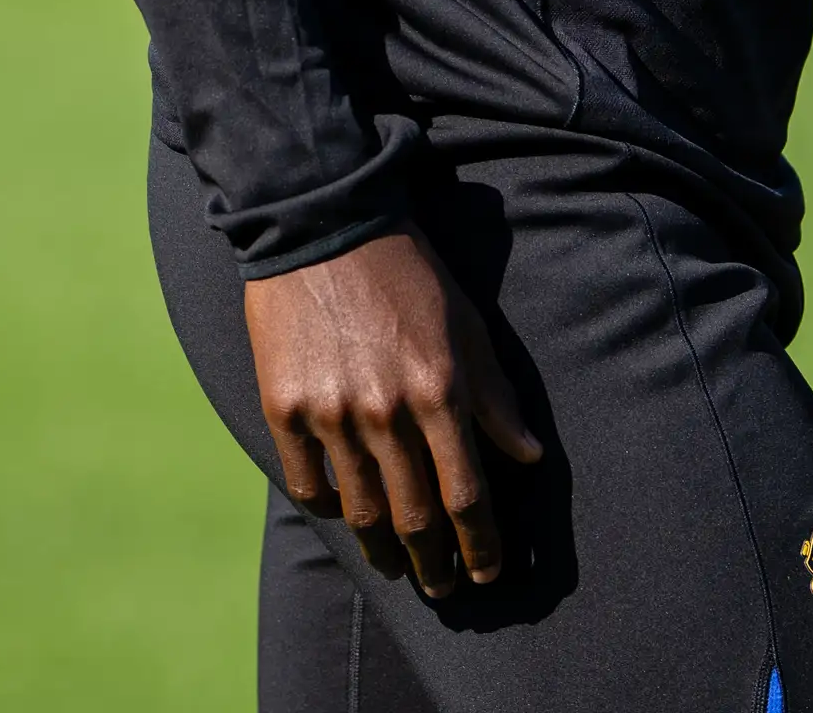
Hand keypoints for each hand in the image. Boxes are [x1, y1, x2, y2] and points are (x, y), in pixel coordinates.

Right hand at [242, 229, 543, 596]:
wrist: (319, 223)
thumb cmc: (404, 272)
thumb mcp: (465, 325)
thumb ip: (495, 396)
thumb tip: (529, 456)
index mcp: (439, 391)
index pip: (468, 497)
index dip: (482, 545)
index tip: (489, 573)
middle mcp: (386, 411)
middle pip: (416, 517)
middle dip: (436, 564)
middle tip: (444, 589)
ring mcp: (330, 412)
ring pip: (361, 510)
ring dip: (383, 550)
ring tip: (394, 566)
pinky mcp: (283, 405)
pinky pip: (307, 481)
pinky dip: (327, 507)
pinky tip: (340, 513)